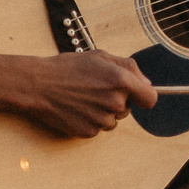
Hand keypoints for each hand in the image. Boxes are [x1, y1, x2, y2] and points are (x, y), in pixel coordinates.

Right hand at [14, 50, 156, 138]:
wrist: (38, 85)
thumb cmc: (68, 68)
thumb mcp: (100, 56)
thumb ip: (129, 68)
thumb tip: (147, 84)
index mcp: (121, 80)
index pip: (150, 98)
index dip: (145, 97)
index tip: (138, 96)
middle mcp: (114, 102)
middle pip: (128, 109)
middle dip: (117, 101)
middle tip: (95, 90)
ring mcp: (101, 119)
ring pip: (113, 121)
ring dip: (103, 112)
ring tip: (83, 99)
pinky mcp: (88, 132)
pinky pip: (97, 129)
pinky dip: (90, 121)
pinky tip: (76, 109)